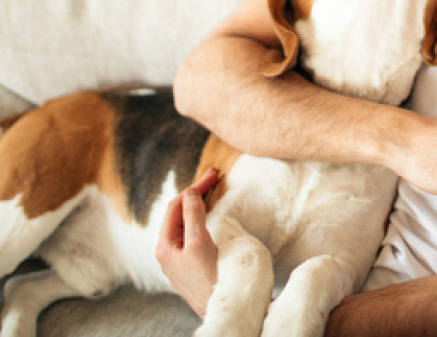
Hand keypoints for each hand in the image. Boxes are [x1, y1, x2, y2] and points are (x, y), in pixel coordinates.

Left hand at [156, 167, 219, 316]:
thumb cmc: (209, 278)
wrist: (224, 309)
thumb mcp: (200, 243)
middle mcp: (168, 251)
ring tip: (212, 189)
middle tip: (214, 175)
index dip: (194, 187)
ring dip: (199, 204)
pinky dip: (202, 217)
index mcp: (165, 246)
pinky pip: (193, 232)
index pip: (177, 206)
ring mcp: (179, 257)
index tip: (213, 174)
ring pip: (186, 222)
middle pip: (179, 212)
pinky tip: (211, 213)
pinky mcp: (191, 262)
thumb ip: (193, 215)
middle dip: (195, 193)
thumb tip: (190, 192)